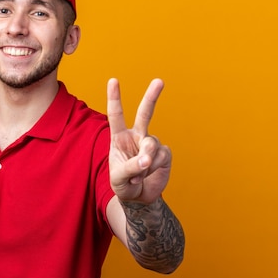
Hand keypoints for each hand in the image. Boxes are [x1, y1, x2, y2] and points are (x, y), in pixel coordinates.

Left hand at [107, 78, 171, 203]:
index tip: (113, 80)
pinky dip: (153, 168)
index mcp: (119, 137)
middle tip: (159, 81)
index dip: (115, 98)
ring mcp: (151, 144)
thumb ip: (130, 167)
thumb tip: (147, 159)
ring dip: (144, 163)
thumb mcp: (119, 178)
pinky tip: (147, 175)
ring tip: (137, 175)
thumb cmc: (123, 184)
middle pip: (145, 113)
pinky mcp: (164, 153)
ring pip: (151, 146)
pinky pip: (160, 157)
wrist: (139, 197)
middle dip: (152, 97)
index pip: (116, 115)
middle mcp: (136, 136)